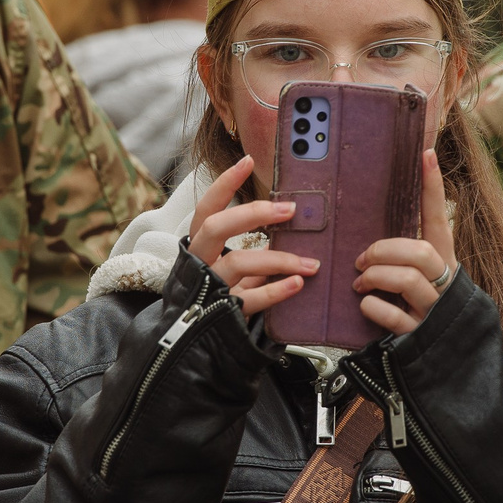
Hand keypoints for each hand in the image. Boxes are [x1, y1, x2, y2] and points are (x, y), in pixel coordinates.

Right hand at [187, 156, 318, 318]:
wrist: (193, 340)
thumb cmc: (218, 294)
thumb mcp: (231, 266)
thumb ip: (251, 248)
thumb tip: (287, 222)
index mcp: (199, 246)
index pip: (207, 208)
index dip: (224, 184)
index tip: (248, 161)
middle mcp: (199, 263)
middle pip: (216, 228)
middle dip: (252, 214)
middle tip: (288, 209)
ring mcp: (209, 288)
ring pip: (237, 263)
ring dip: (278, 259)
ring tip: (310, 263)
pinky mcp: (223, 314)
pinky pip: (250, 299)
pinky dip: (276, 291)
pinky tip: (298, 284)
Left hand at [356, 150, 456, 336]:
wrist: (448, 362)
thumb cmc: (423, 313)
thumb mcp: (422, 281)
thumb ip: (404, 259)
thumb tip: (370, 239)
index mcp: (444, 263)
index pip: (438, 219)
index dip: (433, 188)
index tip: (425, 154)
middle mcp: (444, 283)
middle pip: (421, 252)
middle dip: (385, 251)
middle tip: (363, 259)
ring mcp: (433, 311)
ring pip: (409, 280)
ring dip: (376, 276)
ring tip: (360, 283)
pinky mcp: (419, 336)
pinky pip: (394, 315)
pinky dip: (374, 307)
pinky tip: (366, 305)